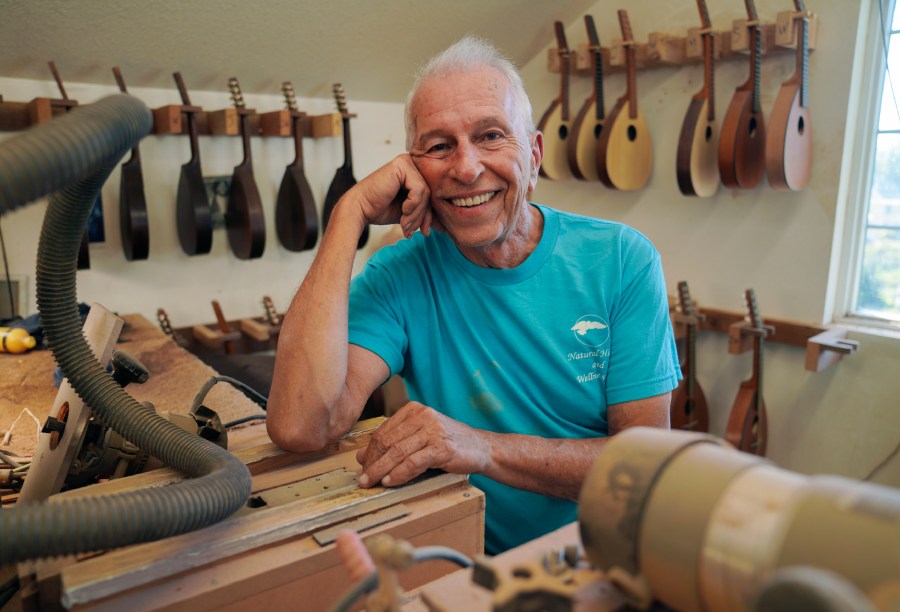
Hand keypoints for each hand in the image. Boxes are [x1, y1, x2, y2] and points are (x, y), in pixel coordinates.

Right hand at [348, 154, 436, 237]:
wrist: (360, 209)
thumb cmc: (380, 209)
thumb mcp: (409, 213)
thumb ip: (424, 215)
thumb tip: (444, 226)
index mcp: (413, 173)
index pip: (430, 195)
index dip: (429, 215)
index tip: (425, 232)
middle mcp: (410, 164)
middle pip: (429, 194)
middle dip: (423, 216)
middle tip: (412, 230)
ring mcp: (406, 163)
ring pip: (425, 193)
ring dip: (416, 214)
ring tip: (405, 225)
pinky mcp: (402, 166)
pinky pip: (418, 190)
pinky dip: (413, 205)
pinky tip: (402, 211)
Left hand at [356, 402, 490, 487]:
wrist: (482, 448)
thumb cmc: (449, 444)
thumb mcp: (420, 438)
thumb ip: (394, 443)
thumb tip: (361, 457)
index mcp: (414, 410)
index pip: (383, 431)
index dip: (369, 451)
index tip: (361, 467)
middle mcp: (423, 416)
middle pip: (388, 441)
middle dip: (372, 462)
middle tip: (362, 479)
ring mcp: (433, 430)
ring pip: (398, 451)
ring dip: (381, 470)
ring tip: (371, 483)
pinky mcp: (442, 447)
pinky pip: (414, 461)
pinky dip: (400, 473)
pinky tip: (390, 481)